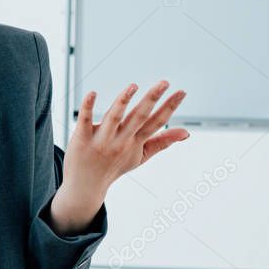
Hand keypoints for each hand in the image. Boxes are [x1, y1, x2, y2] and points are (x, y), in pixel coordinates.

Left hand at [50, 80, 189, 234]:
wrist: (86, 186)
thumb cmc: (114, 167)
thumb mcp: (141, 156)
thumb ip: (162, 142)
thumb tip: (186, 133)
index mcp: (135, 142)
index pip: (156, 122)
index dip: (170, 107)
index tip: (181, 92)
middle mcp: (120, 140)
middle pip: (138, 117)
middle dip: (152, 99)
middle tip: (164, 83)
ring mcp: (101, 139)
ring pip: (114, 118)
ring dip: (123, 102)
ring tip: (133, 86)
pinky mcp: (82, 137)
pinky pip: (84, 120)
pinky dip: (88, 107)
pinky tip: (92, 93)